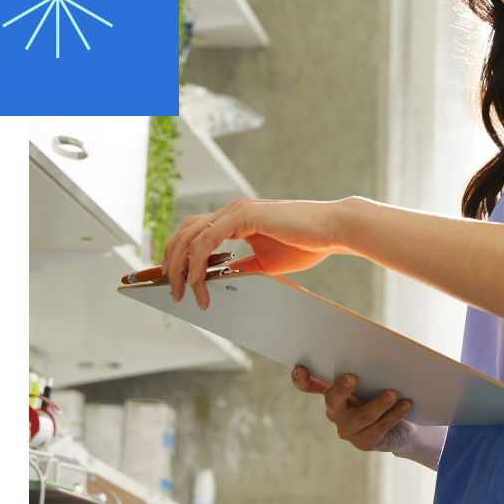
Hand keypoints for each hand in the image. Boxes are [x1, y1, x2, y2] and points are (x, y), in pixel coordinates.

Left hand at [162, 197, 345, 308]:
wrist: (333, 230)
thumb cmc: (308, 242)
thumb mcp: (266, 262)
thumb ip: (242, 267)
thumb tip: (220, 280)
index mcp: (237, 218)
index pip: (195, 232)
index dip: (179, 255)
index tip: (175, 279)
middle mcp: (232, 210)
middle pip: (184, 233)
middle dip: (171, 262)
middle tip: (172, 290)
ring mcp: (237, 210)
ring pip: (191, 237)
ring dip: (181, 267)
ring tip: (183, 292)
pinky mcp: (245, 215)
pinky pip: (208, 241)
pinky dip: (197, 263)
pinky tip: (198, 281)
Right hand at [291, 366, 418, 453]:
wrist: (402, 426)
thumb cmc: (383, 394)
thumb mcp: (373, 379)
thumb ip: (367, 367)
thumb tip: (374, 348)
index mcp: (333, 392)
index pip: (310, 385)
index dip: (301, 379)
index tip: (301, 368)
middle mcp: (336, 412)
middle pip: (332, 400)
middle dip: (341, 389)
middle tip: (352, 377)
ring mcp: (348, 430)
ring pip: (362, 416)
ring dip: (379, 404)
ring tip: (393, 392)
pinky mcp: (364, 442)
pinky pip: (379, 428)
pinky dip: (394, 415)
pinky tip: (405, 404)